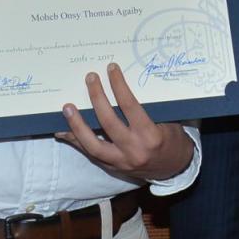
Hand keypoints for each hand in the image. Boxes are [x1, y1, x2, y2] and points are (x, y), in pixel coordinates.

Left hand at [56, 63, 194, 180]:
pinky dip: (76, 141)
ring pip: (92, 145)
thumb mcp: (167, 121)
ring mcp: (121, 162)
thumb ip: (147, 109)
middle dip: (97, 98)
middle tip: (90, 79)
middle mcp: (134, 150)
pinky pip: (90, 154)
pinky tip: (63, 131)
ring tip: (67, 107)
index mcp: (150, 136)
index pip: (130, 106)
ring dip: (77, 125)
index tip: (111, 69)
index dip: (119, 86)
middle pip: (108, 122)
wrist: (174, 169)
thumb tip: (122, 88)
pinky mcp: (112, 168)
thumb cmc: (172, 139)